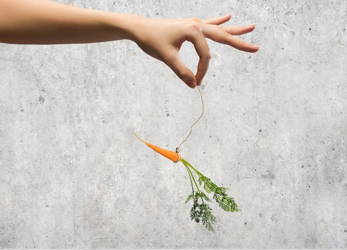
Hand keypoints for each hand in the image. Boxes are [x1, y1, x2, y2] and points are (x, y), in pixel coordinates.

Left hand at [129, 15, 258, 87]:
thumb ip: (182, 72)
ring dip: (234, 31)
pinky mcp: (190, 25)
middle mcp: (197, 24)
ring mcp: (194, 23)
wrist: (139, 27)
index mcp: (193, 31)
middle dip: (240, 44)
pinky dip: (219, 22)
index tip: (195, 82)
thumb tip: (194, 85)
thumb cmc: (152, 40)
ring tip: (251, 28)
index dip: (202, 71)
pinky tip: (228, 17)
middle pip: (223, 36)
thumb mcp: (167, 58)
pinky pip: (208, 24)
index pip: (205, 55)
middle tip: (256, 48)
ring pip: (219, 29)